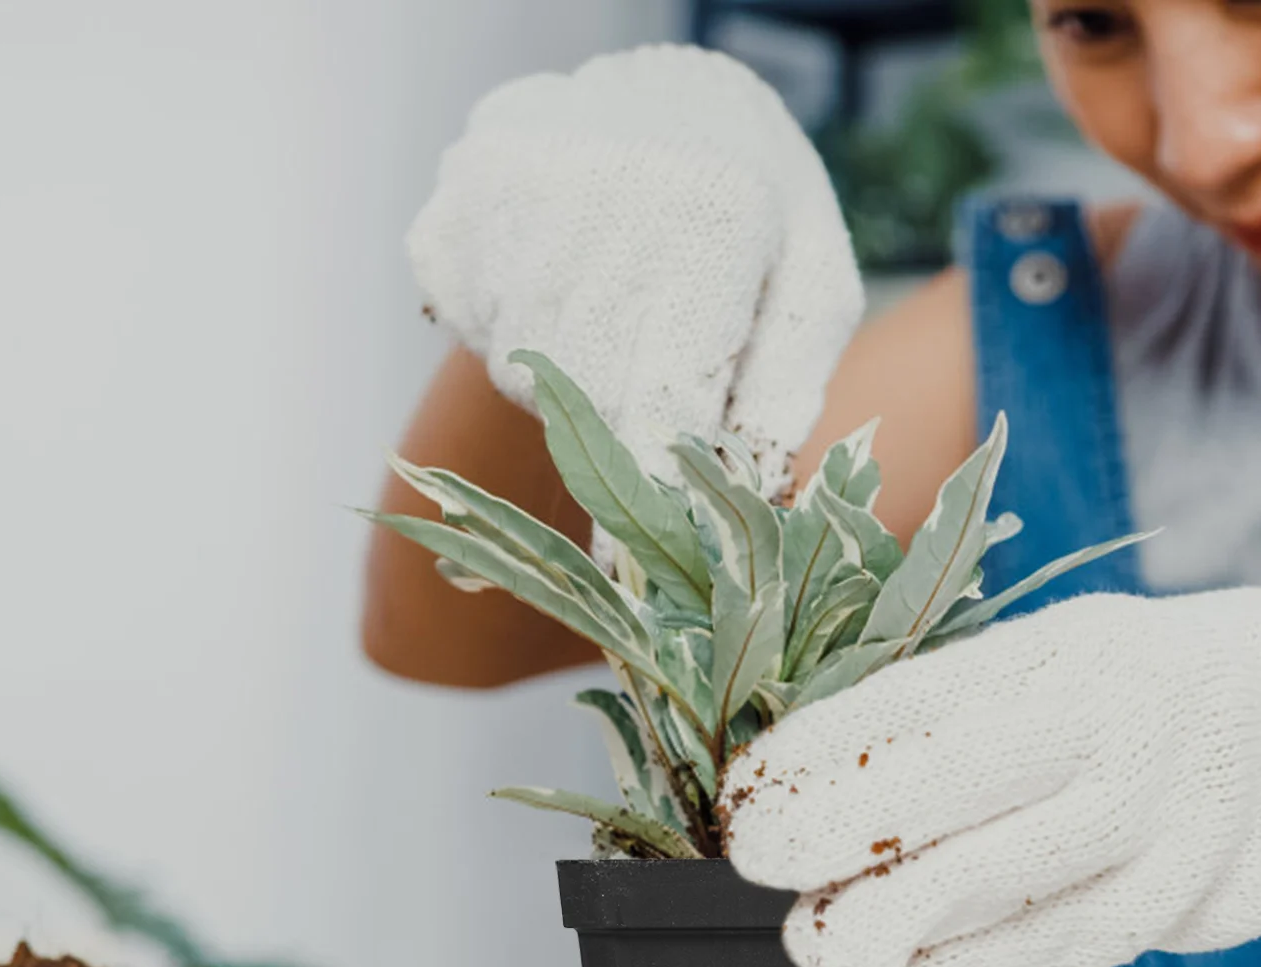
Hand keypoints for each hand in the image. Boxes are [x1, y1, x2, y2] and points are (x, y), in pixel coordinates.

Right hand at [406, 44, 862, 500]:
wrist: (662, 91)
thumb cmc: (757, 207)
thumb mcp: (811, 284)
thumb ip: (787, 392)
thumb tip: (745, 505)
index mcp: (708, 214)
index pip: (662, 405)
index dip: (649, 503)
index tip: (636, 581)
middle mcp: (594, 198)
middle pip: (585, 404)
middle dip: (622, 432)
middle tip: (652, 388)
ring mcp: (503, 201)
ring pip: (523, 374)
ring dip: (572, 377)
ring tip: (618, 299)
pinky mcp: (448, 211)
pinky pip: (470, 330)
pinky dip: (512, 330)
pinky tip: (562, 273)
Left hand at [721, 589, 1260, 966]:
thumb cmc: (1157, 687)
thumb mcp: (1067, 656)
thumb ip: (962, 705)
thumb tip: (818, 767)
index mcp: (1073, 652)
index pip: (924, 698)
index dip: (822, 749)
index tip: (745, 791)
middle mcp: (1122, 728)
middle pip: (960, 783)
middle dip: (841, 829)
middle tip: (758, 862)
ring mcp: (1166, 822)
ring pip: (1011, 883)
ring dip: (899, 922)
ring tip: (815, 945)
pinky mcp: (1192, 904)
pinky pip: (1062, 945)